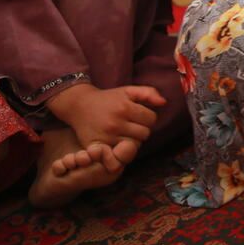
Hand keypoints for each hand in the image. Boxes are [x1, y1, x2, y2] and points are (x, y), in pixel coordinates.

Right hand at [45, 84, 166, 146]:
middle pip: (144, 134)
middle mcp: (115, 123)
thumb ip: (148, 92)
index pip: (151, 119)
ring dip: (133, 140)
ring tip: (125, 133)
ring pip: (134, 145)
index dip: (148, 117)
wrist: (79, 106)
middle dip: (142, 129)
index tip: (139, 116)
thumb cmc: (108, 99)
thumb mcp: (128, 90)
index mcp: (125, 108)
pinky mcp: (97, 146)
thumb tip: (164, 103)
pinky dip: (121, 149)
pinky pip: (119, 154)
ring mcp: (106, 137)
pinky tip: (118, 142)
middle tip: (132, 125)